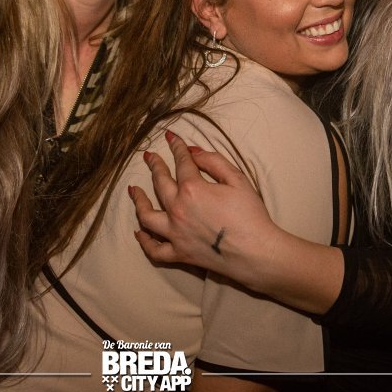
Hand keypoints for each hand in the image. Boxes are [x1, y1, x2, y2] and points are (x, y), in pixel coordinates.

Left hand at [130, 130, 275, 283]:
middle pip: (160, 183)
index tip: (170, 137)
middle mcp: (177, 210)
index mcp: (192, 189)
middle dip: (154, 166)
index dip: (176, 147)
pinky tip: (139, 232)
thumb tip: (192, 152)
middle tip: (149, 157)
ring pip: (147, 216)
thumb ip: (213, 161)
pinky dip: (144, 241)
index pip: (181, 162)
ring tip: (134, 191)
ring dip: (138, 201)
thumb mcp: (237, 179)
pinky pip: (155, 249)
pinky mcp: (179, 254)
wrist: (257, 253)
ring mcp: (175, 234)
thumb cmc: (251, 215)